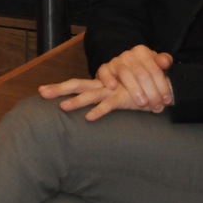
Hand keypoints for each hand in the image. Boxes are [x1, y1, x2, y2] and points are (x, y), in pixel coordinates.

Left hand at [38, 45, 172, 120]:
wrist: (160, 86)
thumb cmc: (138, 92)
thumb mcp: (118, 97)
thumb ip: (106, 100)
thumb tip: (92, 107)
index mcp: (100, 84)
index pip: (76, 83)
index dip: (59, 86)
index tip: (41, 90)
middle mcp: (103, 85)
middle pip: (76, 85)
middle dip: (58, 89)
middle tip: (41, 92)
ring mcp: (113, 91)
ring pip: (90, 95)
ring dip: (76, 101)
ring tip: (62, 107)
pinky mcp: (124, 98)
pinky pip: (110, 105)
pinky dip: (99, 111)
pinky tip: (89, 118)